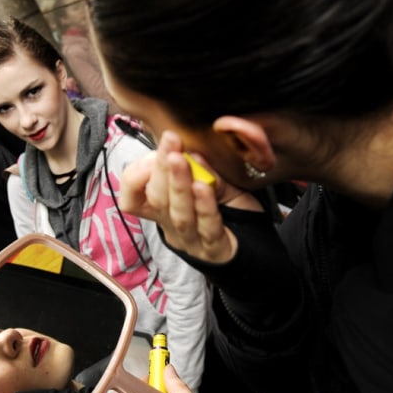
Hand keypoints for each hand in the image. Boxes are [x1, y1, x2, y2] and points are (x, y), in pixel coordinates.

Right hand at [120, 131, 244, 263]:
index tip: (153, 152)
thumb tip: (190, 151)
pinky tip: (203, 187)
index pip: (133, 200)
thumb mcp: (216, 184)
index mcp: (164, 211)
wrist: (259, 246)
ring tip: (179, 159)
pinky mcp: (215, 251)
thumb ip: (202, 170)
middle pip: (156, 201)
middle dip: (161, 168)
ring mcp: (192, 243)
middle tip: (170, 141)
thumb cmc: (232, 212)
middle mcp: (172, 228)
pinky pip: (207, 228)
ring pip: (178, 214)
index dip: (135, 177)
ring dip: (177, 184)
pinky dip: (204, 206)